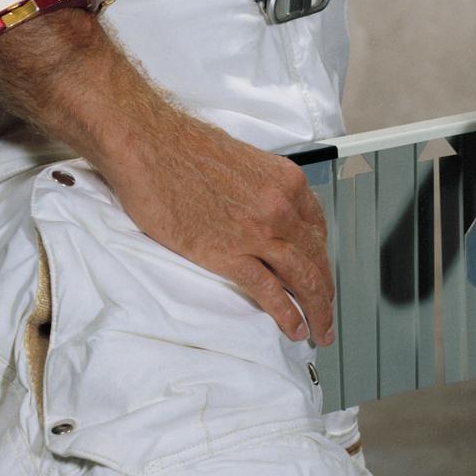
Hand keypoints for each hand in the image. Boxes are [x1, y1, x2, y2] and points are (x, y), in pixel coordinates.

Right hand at [99, 109, 334, 347]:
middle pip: (315, 257)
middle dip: (325, 291)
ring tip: (320, 330)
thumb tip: (262, 209)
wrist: (149, 145)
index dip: (321, 256)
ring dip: (316, 310)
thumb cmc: (184, 146)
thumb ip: (261, 188)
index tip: (320, 271)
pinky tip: (294, 328)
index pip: (317, 228)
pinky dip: (287, 315)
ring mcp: (257, 232)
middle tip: (327, 312)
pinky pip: (269, 292)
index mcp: (285, 180)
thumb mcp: (241, 161)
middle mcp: (279, 207)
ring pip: (302, 279)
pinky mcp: (230, 254)